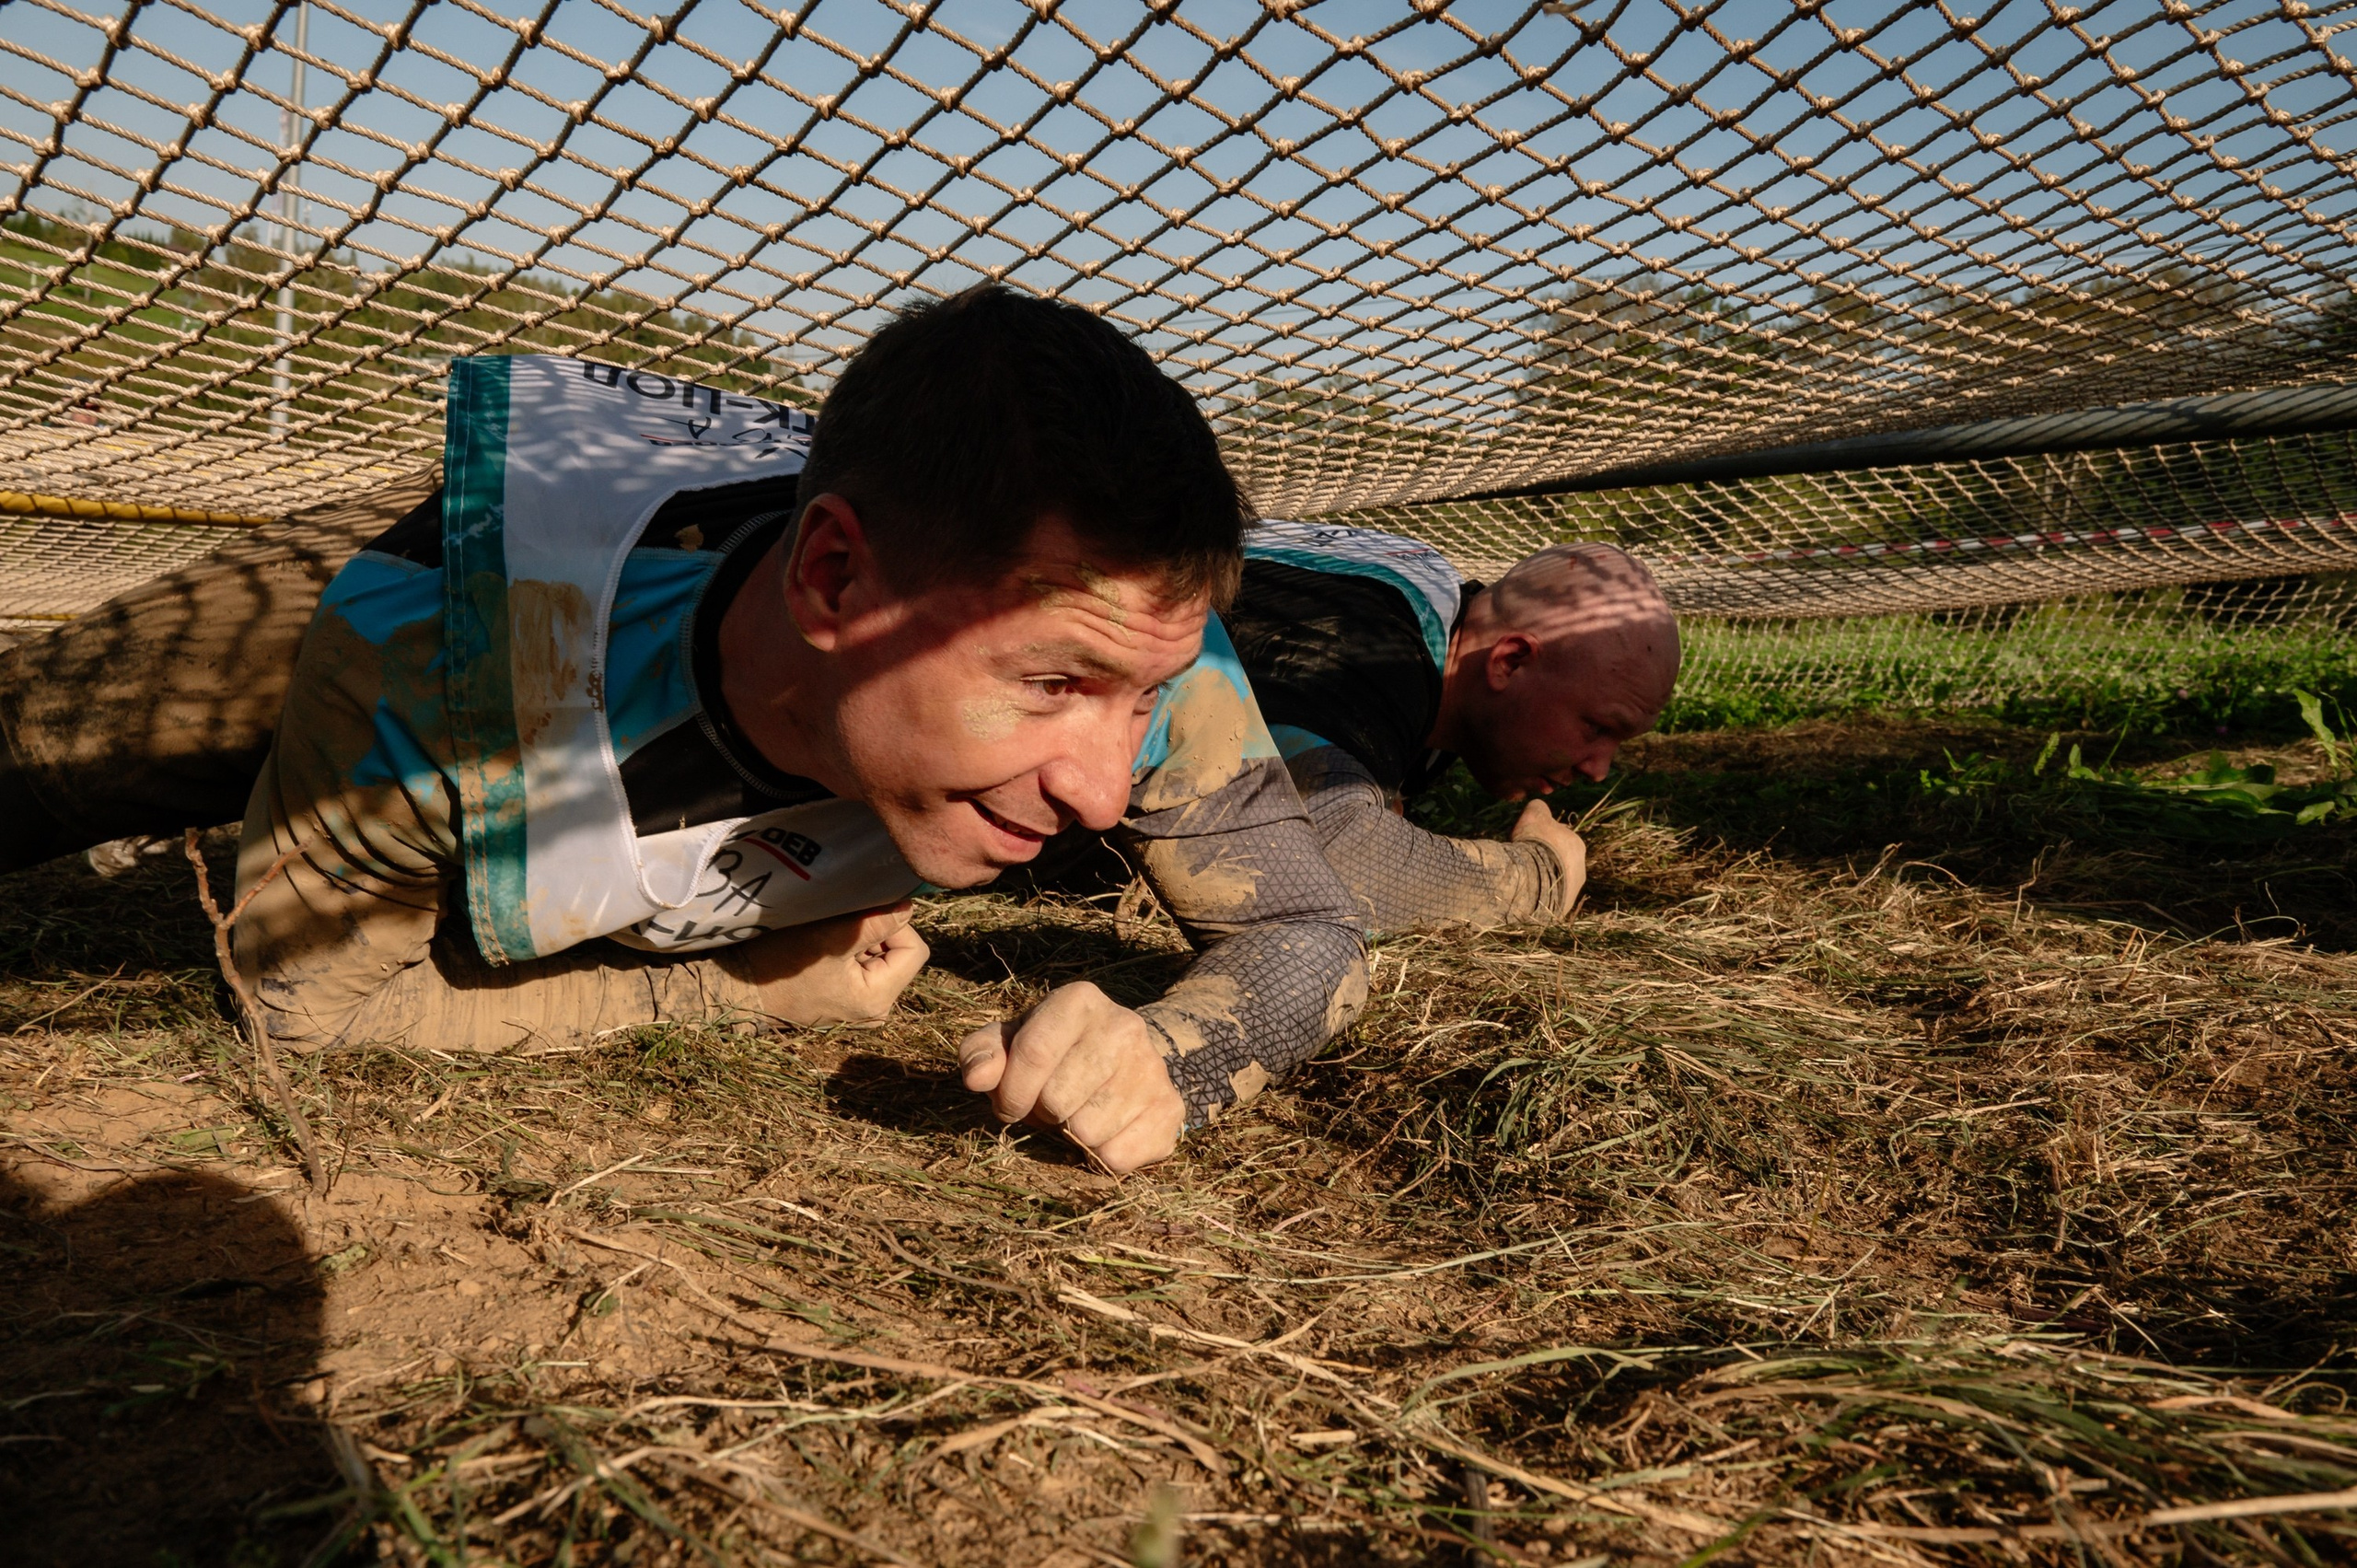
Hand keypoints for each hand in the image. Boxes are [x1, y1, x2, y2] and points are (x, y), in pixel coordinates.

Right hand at [719, 900, 929, 1024]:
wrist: (738, 990)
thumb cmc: (781, 965)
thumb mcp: (831, 938)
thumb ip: (875, 924)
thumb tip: (909, 905)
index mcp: (878, 999)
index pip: (914, 950)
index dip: (896, 925)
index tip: (865, 914)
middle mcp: (875, 1010)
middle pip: (898, 954)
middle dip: (876, 933)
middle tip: (841, 925)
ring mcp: (859, 1008)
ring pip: (879, 958)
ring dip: (860, 940)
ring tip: (829, 936)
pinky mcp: (844, 1001)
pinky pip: (861, 967)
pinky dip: (849, 952)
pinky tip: (822, 948)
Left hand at [958, 981, 1185, 1173]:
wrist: (1124, 1059)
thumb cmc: (1054, 1052)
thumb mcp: (1011, 1042)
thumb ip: (982, 1053)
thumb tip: (975, 1077)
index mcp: (1080, 1001)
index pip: (1033, 1053)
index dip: (1010, 1093)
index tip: (1008, 1106)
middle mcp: (1124, 1026)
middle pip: (1057, 1098)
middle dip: (1043, 1113)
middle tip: (1052, 1103)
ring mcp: (1153, 1067)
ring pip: (1087, 1131)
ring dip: (1071, 1135)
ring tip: (1079, 1111)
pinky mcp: (1170, 1108)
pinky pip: (1117, 1157)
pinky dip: (1100, 1156)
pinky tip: (1105, 1129)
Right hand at [1511, 800, 1587, 918]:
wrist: (1531, 878)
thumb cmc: (1534, 843)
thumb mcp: (1534, 814)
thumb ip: (1539, 808)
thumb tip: (1540, 807)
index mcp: (1577, 845)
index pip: (1560, 839)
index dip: (1543, 838)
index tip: (1529, 841)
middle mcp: (1581, 868)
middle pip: (1560, 861)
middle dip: (1546, 859)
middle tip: (1526, 859)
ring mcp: (1573, 890)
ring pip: (1557, 881)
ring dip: (1544, 879)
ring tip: (1524, 878)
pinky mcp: (1562, 908)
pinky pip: (1550, 898)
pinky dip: (1540, 895)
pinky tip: (1527, 892)